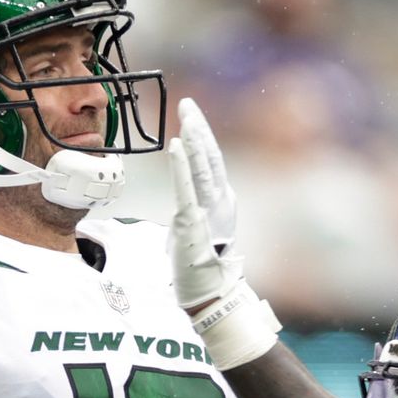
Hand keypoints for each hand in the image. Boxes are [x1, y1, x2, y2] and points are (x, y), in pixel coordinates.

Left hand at [173, 97, 236, 254]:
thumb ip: (196, 212)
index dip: (202, 138)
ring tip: (185, 116)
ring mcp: (209, 210)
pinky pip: (186, 187)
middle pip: (210, 157)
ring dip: (193, 139)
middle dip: (198, 128)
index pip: (212, 162)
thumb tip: (185, 207)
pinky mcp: (194, 221)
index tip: (191, 117)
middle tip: (187, 104)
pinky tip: (175, 145)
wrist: (210, 293)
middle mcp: (221, 201)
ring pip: (202, 166)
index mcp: (222, 202)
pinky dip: (181, 165)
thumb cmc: (202, 266)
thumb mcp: (200, 230)